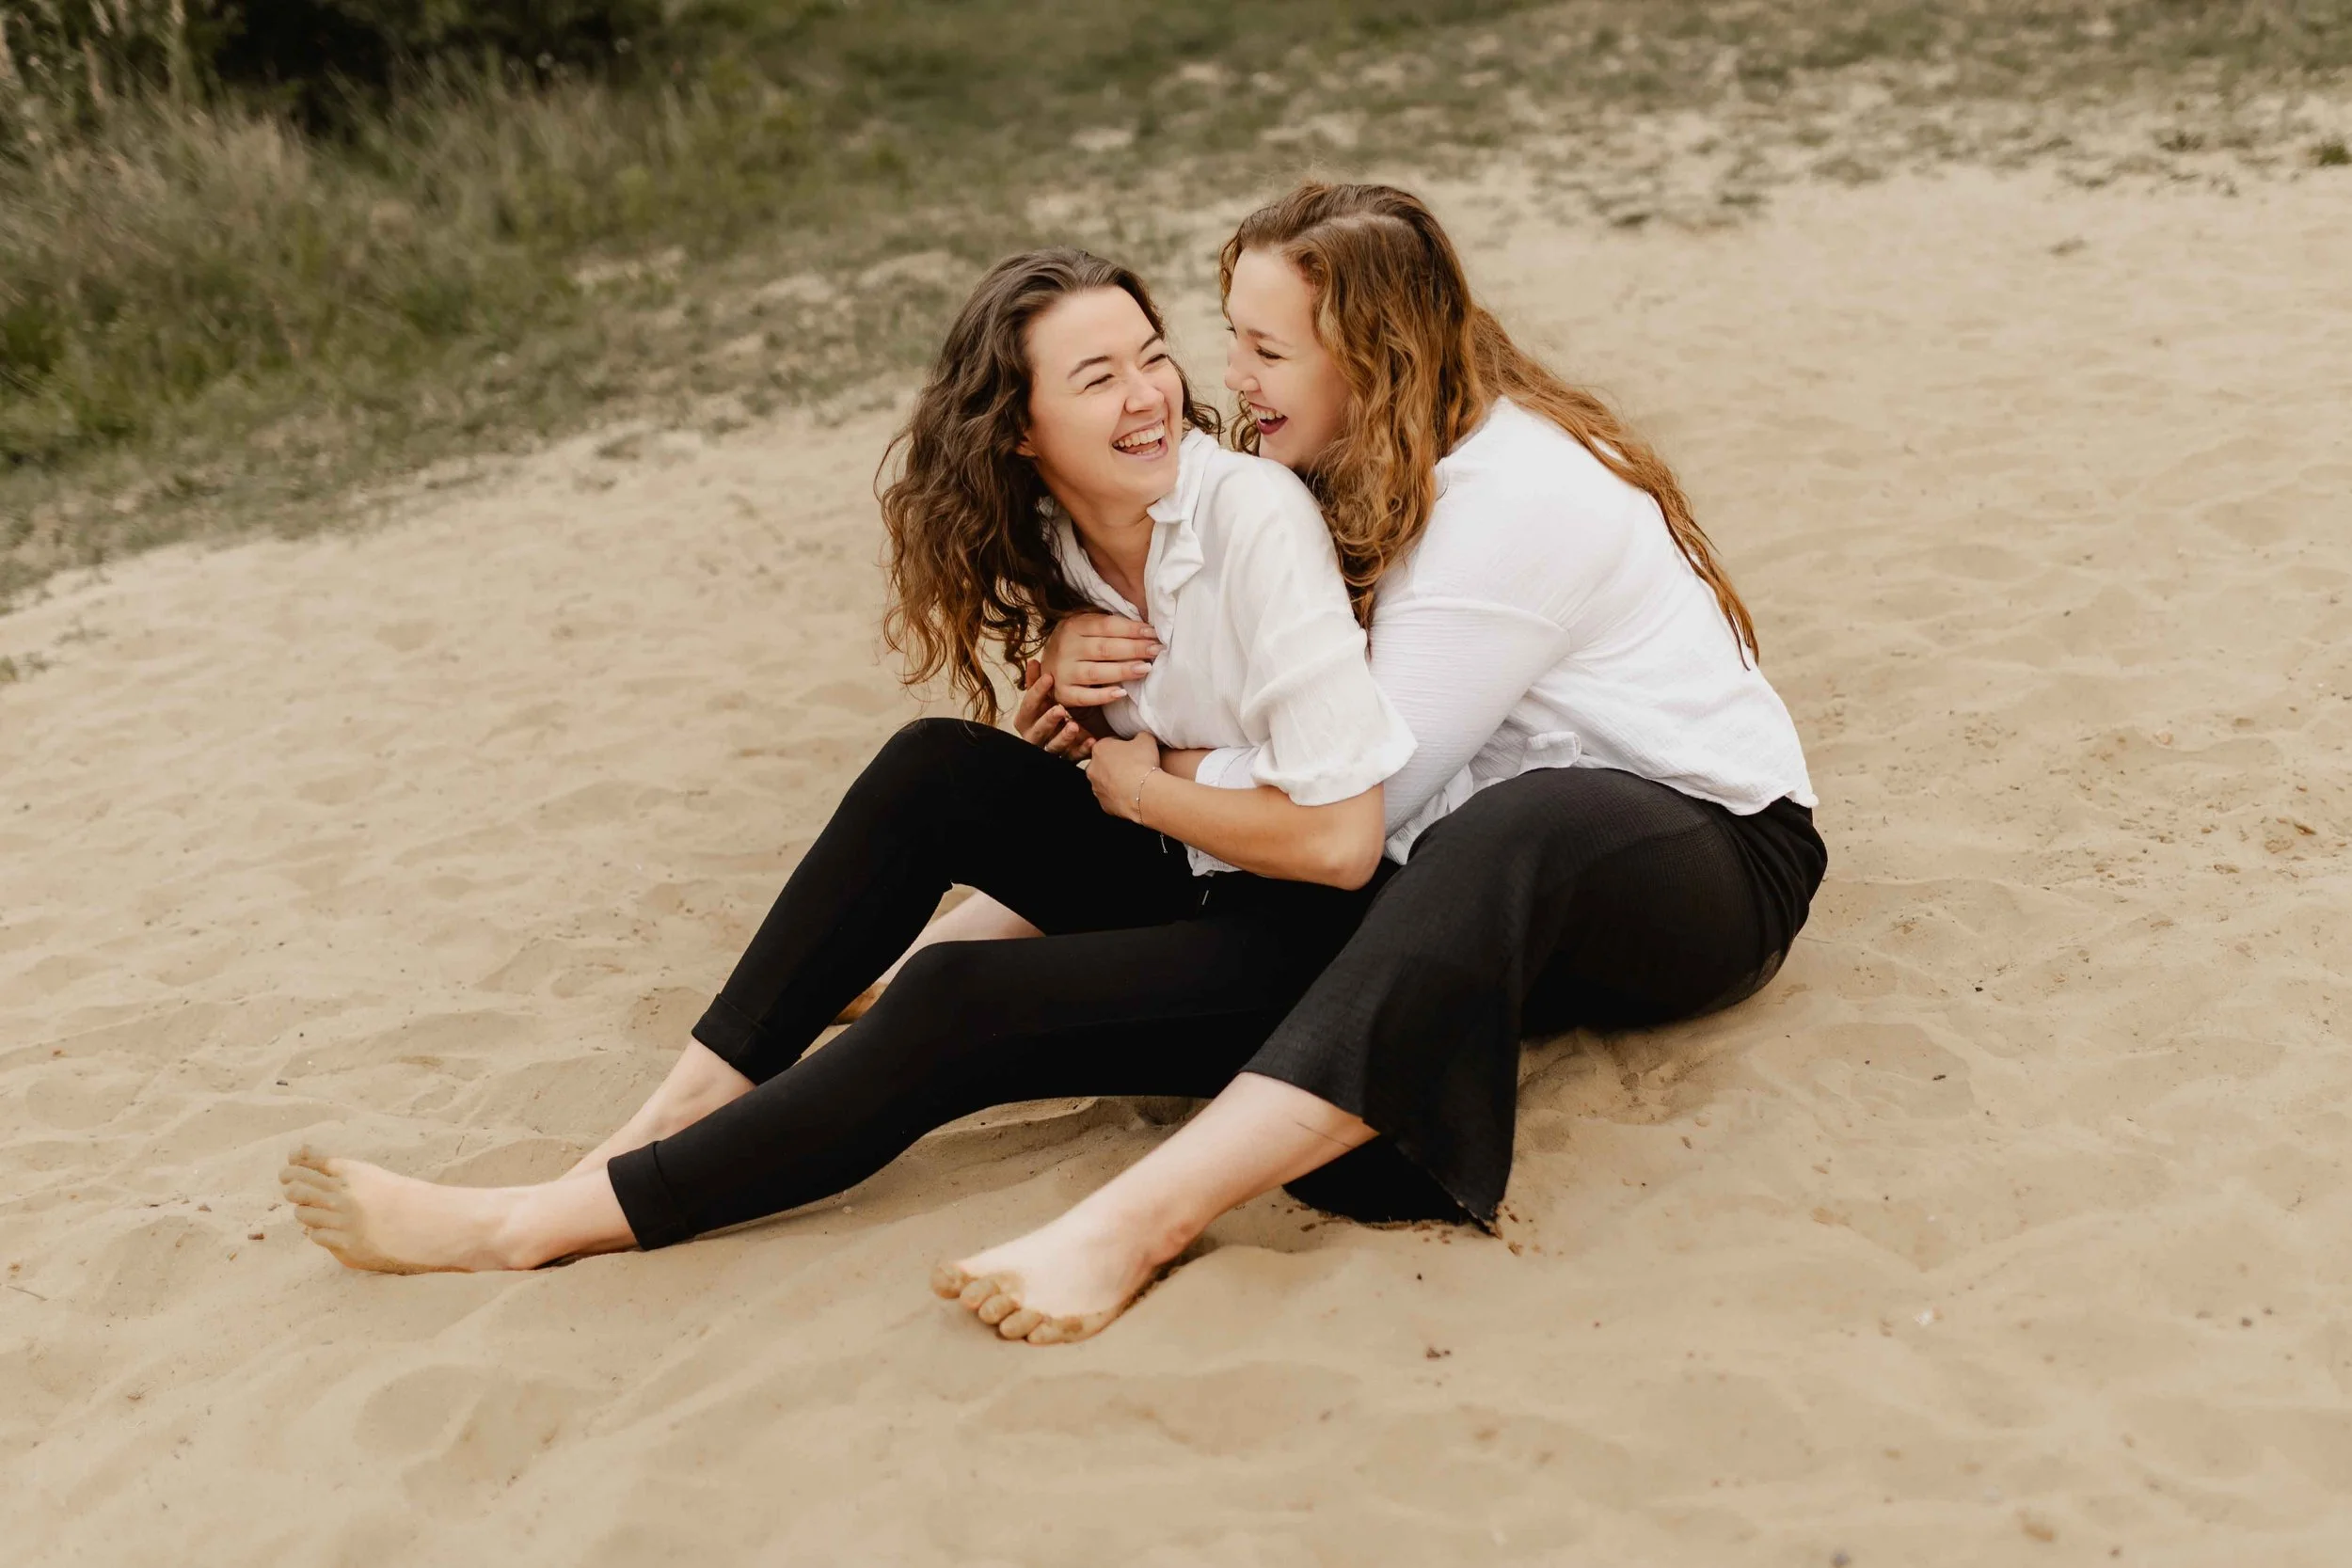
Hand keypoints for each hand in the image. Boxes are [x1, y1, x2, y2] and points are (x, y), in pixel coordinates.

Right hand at [1010, 658, 1091, 758]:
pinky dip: (1082, 749)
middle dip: (1048, 720)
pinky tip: (1092, 741)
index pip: (1028, 706)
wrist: (1064, 740)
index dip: (1036, 692)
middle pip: (1038, 730)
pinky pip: (1074, 757)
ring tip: (1074, 726)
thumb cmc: (1050, 714)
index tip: (1049, 677)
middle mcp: (1035, 737)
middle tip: (1060, 709)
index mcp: (1026, 721)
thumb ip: (1037, 683)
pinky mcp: (1067, 760)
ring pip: (1054, 746)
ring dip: (1064, 736)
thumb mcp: (1043, 698)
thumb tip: (1033, 661)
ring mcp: (1050, 750)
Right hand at [1043, 612, 1161, 709]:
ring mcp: (1063, 672)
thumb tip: (1147, 630)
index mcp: (1073, 626)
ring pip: (1095, 672)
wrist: (1045, 666)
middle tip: (1156, 650)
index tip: (1153, 633)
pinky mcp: (1063, 693)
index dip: (1131, 629)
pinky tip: (1121, 693)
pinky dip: (1102, 696)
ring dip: (1122, 671)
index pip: (1106, 626)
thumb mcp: (1086, 627)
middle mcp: (1066, 648)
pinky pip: (1084, 697)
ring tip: (1145, 668)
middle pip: (1104, 649)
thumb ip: (1110, 627)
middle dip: (1133, 648)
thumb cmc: (1077, 644)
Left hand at [1087, 730, 1163, 822]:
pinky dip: (1120, 796)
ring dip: (1117, 780)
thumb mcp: (1146, 739)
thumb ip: (1140, 735)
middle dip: (1116, 764)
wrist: (1145, 793)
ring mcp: (1096, 788)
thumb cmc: (1143, 764)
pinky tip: (1133, 793)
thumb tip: (1140, 737)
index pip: (1109, 743)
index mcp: (1099, 748)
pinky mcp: (1103, 804)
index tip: (1132, 750)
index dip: (1122, 745)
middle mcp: (1092, 768)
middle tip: (1133, 765)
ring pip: (1106, 781)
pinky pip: (1111, 798)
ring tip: (1135, 781)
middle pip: (1104, 762)